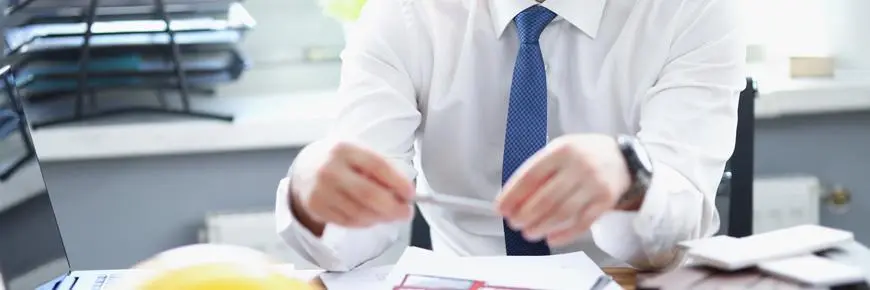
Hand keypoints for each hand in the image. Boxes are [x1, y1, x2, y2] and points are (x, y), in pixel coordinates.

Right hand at [290, 142, 414, 230]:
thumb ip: (380, 169)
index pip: (377, 166)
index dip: (397, 182)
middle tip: (406, 213)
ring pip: (359, 213)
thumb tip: (404, 194)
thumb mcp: (357, 153)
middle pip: (369, 194)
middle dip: (393, 207)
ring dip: (381, 218)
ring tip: (391, 215)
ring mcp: (321, 190)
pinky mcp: (316, 207)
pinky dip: (365, 223)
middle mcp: (330, 169)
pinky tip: (372, 218)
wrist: (304, 168)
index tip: (411, 194)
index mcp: (345, 149)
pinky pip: (348, 222)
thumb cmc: (340, 161)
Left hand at [496, 134, 632, 246]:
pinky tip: (551, 238)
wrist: (624, 158)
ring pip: (563, 213)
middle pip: (546, 198)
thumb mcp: (560, 150)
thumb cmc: (583, 155)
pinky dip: (564, 234)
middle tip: (514, 223)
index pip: (531, 176)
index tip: (500, 208)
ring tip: (528, 233)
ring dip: (541, 226)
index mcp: (562, 150)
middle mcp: (579, 166)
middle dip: (525, 215)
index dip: (513, 195)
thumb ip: (538, 170)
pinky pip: (582, 223)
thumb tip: (511, 198)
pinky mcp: (605, 201)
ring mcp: (594, 185)